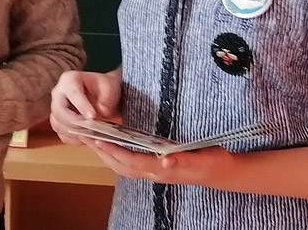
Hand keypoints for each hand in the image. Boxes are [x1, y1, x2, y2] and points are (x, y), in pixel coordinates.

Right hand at [49, 70, 120, 145]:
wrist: (104, 97)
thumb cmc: (106, 89)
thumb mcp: (111, 88)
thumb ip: (105, 100)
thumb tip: (100, 113)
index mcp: (69, 80)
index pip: (72, 93)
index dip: (81, 106)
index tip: (93, 116)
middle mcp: (58, 94)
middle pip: (59, 111)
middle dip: (76, 122)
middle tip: (92, 128)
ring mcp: (57, 109)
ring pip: (57, 125)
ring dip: (74, 133)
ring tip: (91, 135)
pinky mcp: (60, 123)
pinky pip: (62, 135)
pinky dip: (74, 140)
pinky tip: (87, 139)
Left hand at [89, 140, 233, 186]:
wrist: (222, 172)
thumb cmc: (213, 162)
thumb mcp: (202, 159)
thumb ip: (184, 160)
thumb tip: (165, 160)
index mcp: (162, 170)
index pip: (130, 161)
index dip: (112, 151)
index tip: (96, 138)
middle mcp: (154, 173)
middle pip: (121, 165)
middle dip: (102, 151)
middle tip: (84, 134)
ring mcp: (154, 172)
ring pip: (123, 165)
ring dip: (106, 153)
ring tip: (92, 137)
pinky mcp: (156, 168)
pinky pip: (130, 162)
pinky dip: (117, 154)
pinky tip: (111, 143)